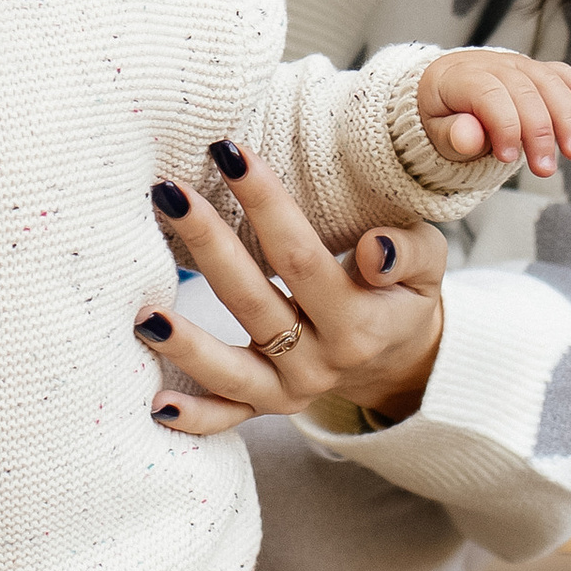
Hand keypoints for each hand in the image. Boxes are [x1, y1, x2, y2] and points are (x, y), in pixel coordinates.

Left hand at [137, 149, 449, 437]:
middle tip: (168, 192)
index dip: (265, 205)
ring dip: (184, 343)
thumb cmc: (404, 293)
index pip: (301, 258)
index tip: (230, 154)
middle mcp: (320, 362)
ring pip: (229, 369)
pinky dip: (194, 417)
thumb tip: (374, 249)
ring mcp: (291, 390)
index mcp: (359, 322)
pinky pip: (227, 417)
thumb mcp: (428, 266)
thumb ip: (407, 253)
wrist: (401, 359)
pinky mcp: (267, 406)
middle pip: (252, 301)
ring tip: (142, 312)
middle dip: (208, 244)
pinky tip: (155, 403)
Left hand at [419, 47, 570, 178]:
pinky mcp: (537, 70)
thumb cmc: (441, 117)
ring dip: (568, 118)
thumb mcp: (434, 132)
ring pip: (549, 83)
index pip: (489, 95)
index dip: (503, 125)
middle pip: (524, 90)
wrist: (446, 92)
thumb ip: (451, 135)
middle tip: (546, 169)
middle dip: (539, 130)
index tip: (509, 158)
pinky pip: (564, 75)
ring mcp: (517, 64)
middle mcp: (491, 64)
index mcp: (459, 77)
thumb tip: (468, 137)